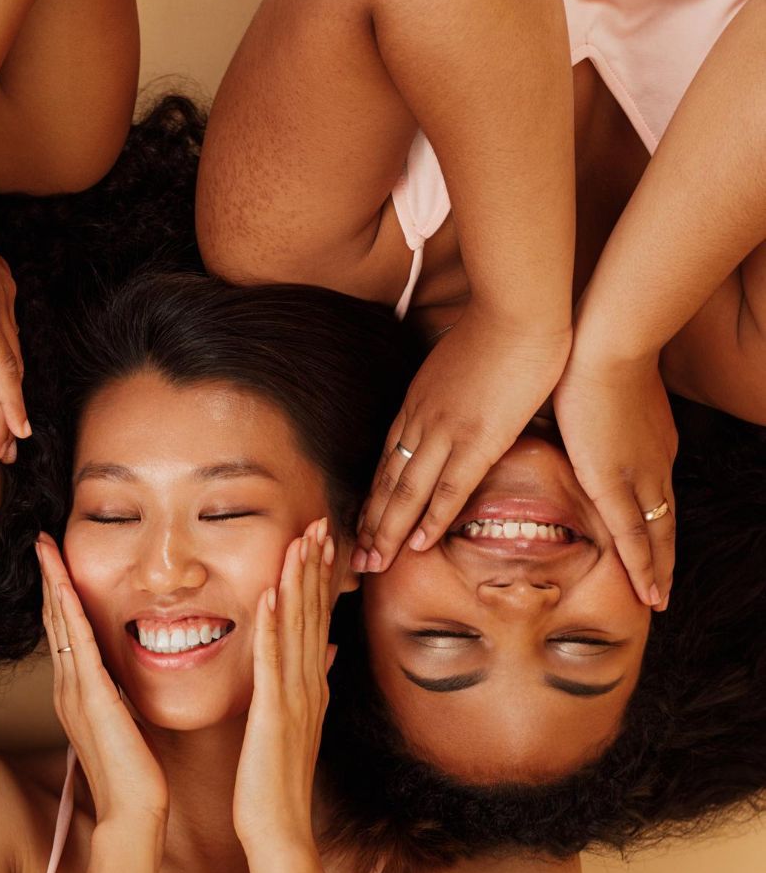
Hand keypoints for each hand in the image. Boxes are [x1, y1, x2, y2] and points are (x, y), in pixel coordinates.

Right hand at [35, 534, 167, 829]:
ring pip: (60, 623)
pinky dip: (68, 608)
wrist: (133, 812)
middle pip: (54, 621)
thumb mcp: (125, 726)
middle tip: (41, 541)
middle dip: (48, 579)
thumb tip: (125, 680)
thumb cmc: (135, 776)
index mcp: (77, 695)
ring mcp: (75, 691)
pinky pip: (76, 641)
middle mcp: (68, 688)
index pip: (65, 634)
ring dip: (52, 582)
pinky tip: (64, 582)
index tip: (57, 564)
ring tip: (45, 547)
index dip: (59, 597)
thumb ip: (120, 700)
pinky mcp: (92, 695)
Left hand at [234, 520, 335, 853]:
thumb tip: (328, 650)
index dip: (320, 579)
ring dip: (300, 583)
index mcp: (311, 687)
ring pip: (299, 629)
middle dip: (317, 568)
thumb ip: (310, 684)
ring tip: (301, 541)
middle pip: (315, 616)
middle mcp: (309, 686)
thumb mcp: (298, 724)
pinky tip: (270, 595)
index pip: (318, 621)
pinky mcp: (273, 713)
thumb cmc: (278, 781)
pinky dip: (273, 627)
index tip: (322, 540)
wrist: (279, 828)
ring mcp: (295, 699)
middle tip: (320, 523)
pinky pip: (273, 662)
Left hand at [354, 305, 571, 572]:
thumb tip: (461, 408)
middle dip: (369, 524)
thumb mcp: (460, 365)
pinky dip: (429, 519)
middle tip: (355, 560)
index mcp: (416, 403)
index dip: (372, 497)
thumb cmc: (498, 330)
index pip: (385, 460)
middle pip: (386, 482)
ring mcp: (444, 431)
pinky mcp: (476, 438)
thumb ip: (453, 393)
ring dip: (387, 532)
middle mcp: (420, 421)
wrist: (516, 306)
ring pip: (405, 492)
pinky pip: (447, 488)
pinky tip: (416, 545)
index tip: (360, 525)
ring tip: (373, 565)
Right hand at [553, 347, 675, 608]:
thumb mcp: (583, 386)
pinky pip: (635, 535)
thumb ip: (569, 410)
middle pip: (662, 519)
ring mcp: (638, 473)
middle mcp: (652, 462)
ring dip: (657, 570)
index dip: (651, 519)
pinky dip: (644, 566)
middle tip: (659, 589)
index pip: (651, 489)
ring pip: (656, 534)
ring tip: (656, 600)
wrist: (604, 335)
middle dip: (662, 556)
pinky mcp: (616, 481)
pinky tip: (648, 593)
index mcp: (646, 439)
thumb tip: (541, 413)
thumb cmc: (586, 348)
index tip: (649, 543)